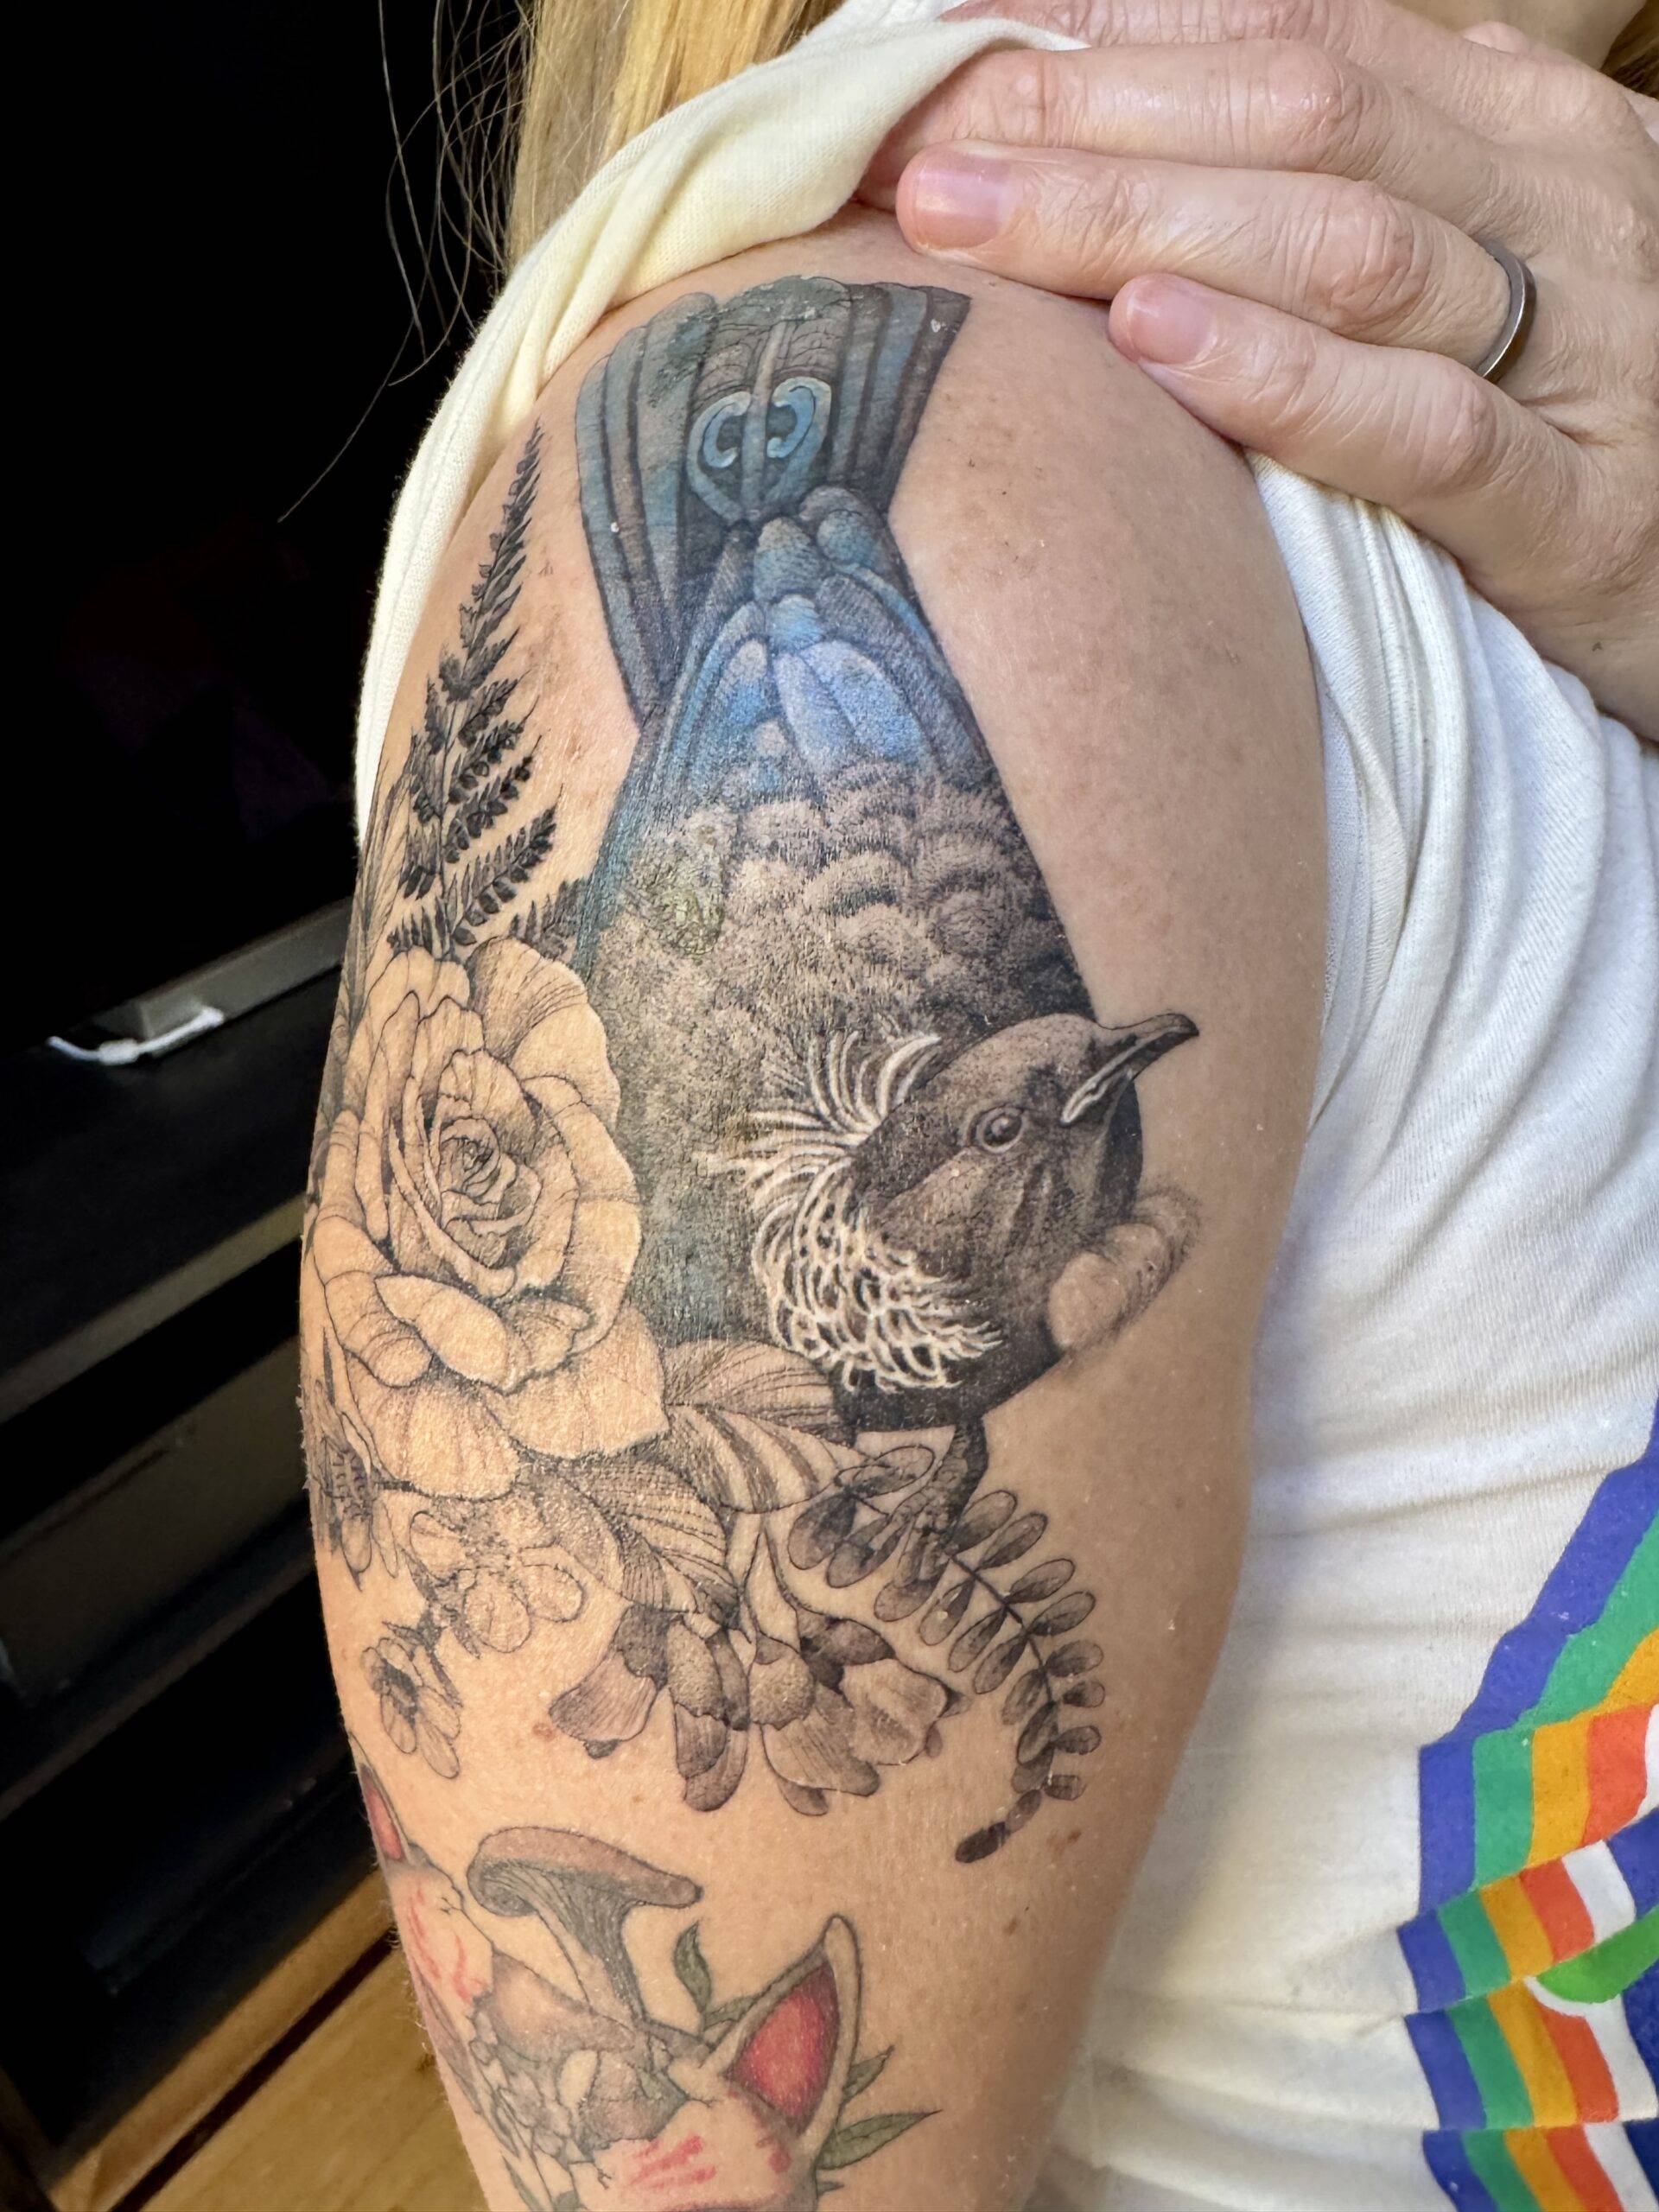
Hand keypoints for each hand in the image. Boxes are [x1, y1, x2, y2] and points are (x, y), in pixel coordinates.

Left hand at [865, 0, 1658, 734]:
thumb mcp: (1473, 262)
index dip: (1111, 32)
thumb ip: (1340, 193)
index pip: (1291, 35)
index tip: (942, 51)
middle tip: (916, 149)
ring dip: (1140, 221)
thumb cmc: (1574, 418)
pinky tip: (1154, 341)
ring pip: (1348, 247)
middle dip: (1089, 123)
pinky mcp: (1578, 512)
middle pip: (1296, 121)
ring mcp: (1581, 352)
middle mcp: (1552, 204)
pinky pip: (1426, 427)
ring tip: (978, 220)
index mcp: (1517, 123)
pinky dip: (1287, 378)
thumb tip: (1139, 132)